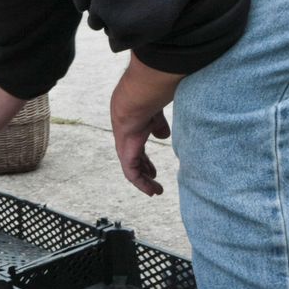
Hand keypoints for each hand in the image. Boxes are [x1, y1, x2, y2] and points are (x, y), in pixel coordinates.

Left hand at [110, 56, 180, 196]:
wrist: (135, 97)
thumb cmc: (147, 99)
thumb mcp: (155, 114)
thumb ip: (159, 125)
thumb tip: (164, 136)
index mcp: (133, 129)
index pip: (137, 148)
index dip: (145, 160)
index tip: (153, 170)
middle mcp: (126, 139)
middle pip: (135, 160)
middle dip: (144, 170)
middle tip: (153, 179)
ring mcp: (124, 147)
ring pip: (133, 170)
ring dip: (144, 181)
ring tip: (154, 191)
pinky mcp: (126, 153)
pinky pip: (132, 174)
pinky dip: (141, 183)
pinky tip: (151, 190)